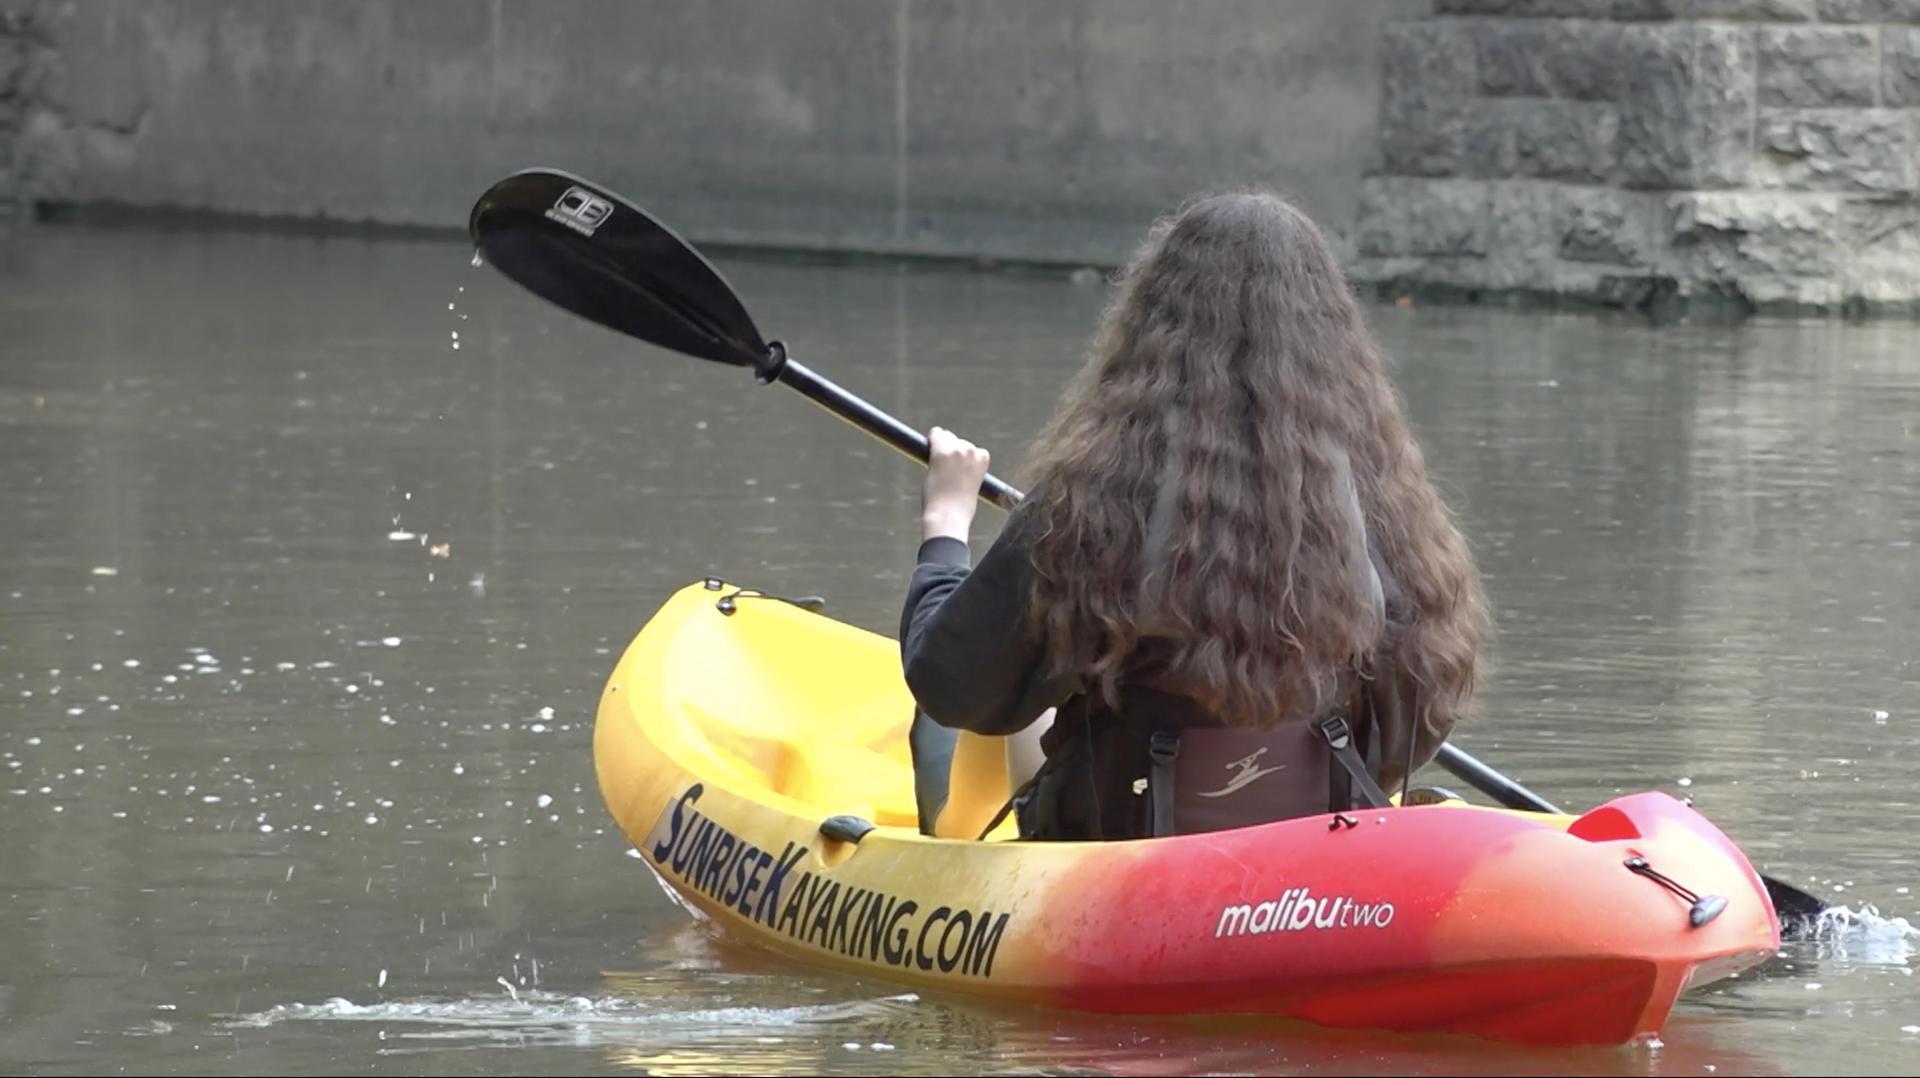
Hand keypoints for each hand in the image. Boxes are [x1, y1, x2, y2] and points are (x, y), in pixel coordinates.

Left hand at [922, 426, 989, 542]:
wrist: (949, 516)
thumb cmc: (960, 507)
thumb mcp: (972, 485)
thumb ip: (968, 470)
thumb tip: (955, 464)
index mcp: (983, 459)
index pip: (973, 449)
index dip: (963, 459)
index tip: (956, 469)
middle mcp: (971, 451)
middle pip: (959, 441)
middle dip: (951, 451)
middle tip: (945, 471)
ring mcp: (956, 451)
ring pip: (946, 436)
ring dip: (941, 447)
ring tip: (937, 467)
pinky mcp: (940, 453)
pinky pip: (935, 435)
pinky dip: (931, 439)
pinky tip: (927, 445)